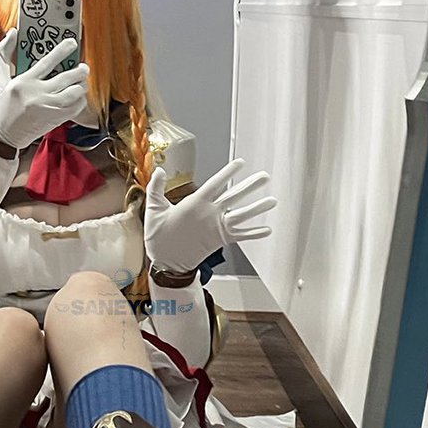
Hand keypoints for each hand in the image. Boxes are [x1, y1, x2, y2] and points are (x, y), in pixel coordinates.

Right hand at [0, 29, 89, 149]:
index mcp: (24, 81)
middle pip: (66, 78)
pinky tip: (78, 97)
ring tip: (82, 82)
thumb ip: (4, 52)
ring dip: (81, 86)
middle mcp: (38, 94)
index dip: (62, 50)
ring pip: (74, 93)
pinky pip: (75, 108)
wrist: (3, 134)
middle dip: (79, 70)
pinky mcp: (55, 120)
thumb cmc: (1, 104)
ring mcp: (48, 108)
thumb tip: (13, 33)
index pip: (48, 61)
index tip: (72, 43)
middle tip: (83, 67)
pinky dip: (80, 101)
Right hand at [144, 158, 276, 272]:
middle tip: (265, 176)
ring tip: (273, 201)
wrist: (166, 263)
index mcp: (194, 204)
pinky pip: (240, 236)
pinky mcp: (220, 241)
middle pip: (234, 196)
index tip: (240, 163)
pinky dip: (254, 234)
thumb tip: (159, 171)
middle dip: (251, 186)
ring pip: (242, 216)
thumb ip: (156, 188)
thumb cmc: (159, 237)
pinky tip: (267, 230)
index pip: (216, 183)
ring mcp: (216, 228)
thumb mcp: (154, 210)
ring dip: (258, 208)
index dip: (229, 172)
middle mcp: (209, 214)